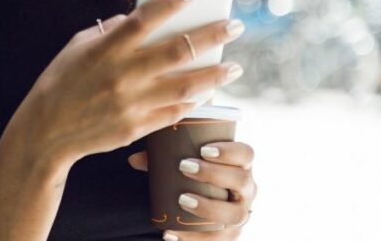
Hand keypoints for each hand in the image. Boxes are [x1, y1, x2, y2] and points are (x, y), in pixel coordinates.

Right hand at [14, 0, 245, 166]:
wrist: (45, 132)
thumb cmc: (61, 82)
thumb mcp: (77, 46)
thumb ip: (109, 30)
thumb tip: (135, 16)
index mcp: (105, 49)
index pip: (144, 18)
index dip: (171, 1)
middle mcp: (122, 74)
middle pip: (176, 49)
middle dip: (211, 35)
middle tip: (234, 25)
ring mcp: (131, 102)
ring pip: (185, 85)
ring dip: (214, 74)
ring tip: (234, 67)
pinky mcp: (136, 127)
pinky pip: (173, 112)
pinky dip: (194, 102)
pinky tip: (208, 93)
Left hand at [128, 141, 256, 239]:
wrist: (201, 204)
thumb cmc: (193, 177)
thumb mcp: (181, 164)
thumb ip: (160, 159)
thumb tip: (134, 160)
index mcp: (240, 165)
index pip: (246, 154)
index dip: (229, 151)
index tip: (203, 149)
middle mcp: (246, 189)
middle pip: (241, 181)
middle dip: (214, 173)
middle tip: (184, 167)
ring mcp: (240, 213)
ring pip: (235, 214)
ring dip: (209, 207)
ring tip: (182, 200)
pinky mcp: (229, 235)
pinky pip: (217, 240)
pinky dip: (193, 238)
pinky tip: (171, 233)